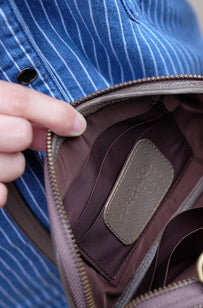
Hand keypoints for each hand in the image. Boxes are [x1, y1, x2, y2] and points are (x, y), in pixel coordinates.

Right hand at [0, 80, 85, 206]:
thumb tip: (68, 125)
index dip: (53, 112)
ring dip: (11, 165)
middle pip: (18, 133)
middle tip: (11, 137)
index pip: (16, 100)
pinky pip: (0, 195)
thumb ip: (20, 112)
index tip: (78, 123)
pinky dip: (0, 191)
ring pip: (14, 166)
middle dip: (23, 137)